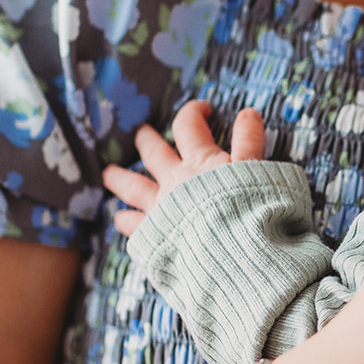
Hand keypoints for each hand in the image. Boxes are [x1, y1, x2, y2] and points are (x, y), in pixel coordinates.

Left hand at [101, 101, 265, 235]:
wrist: (229, 254)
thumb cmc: (247, 211)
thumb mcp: (254, 171)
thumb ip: (250, 141)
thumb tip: (248, 112)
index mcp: (199, 163)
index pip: (190, 126)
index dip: (194, 113)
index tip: (202, 109)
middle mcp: (174, 181)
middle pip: (153, 153)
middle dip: (147, 140)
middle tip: (141, 133)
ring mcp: (159, 208)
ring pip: (132, 188)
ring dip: (119, 179)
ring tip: (109, 175)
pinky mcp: (152, 236)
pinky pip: (132, 225)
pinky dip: (127, 220)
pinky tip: (123, 219)